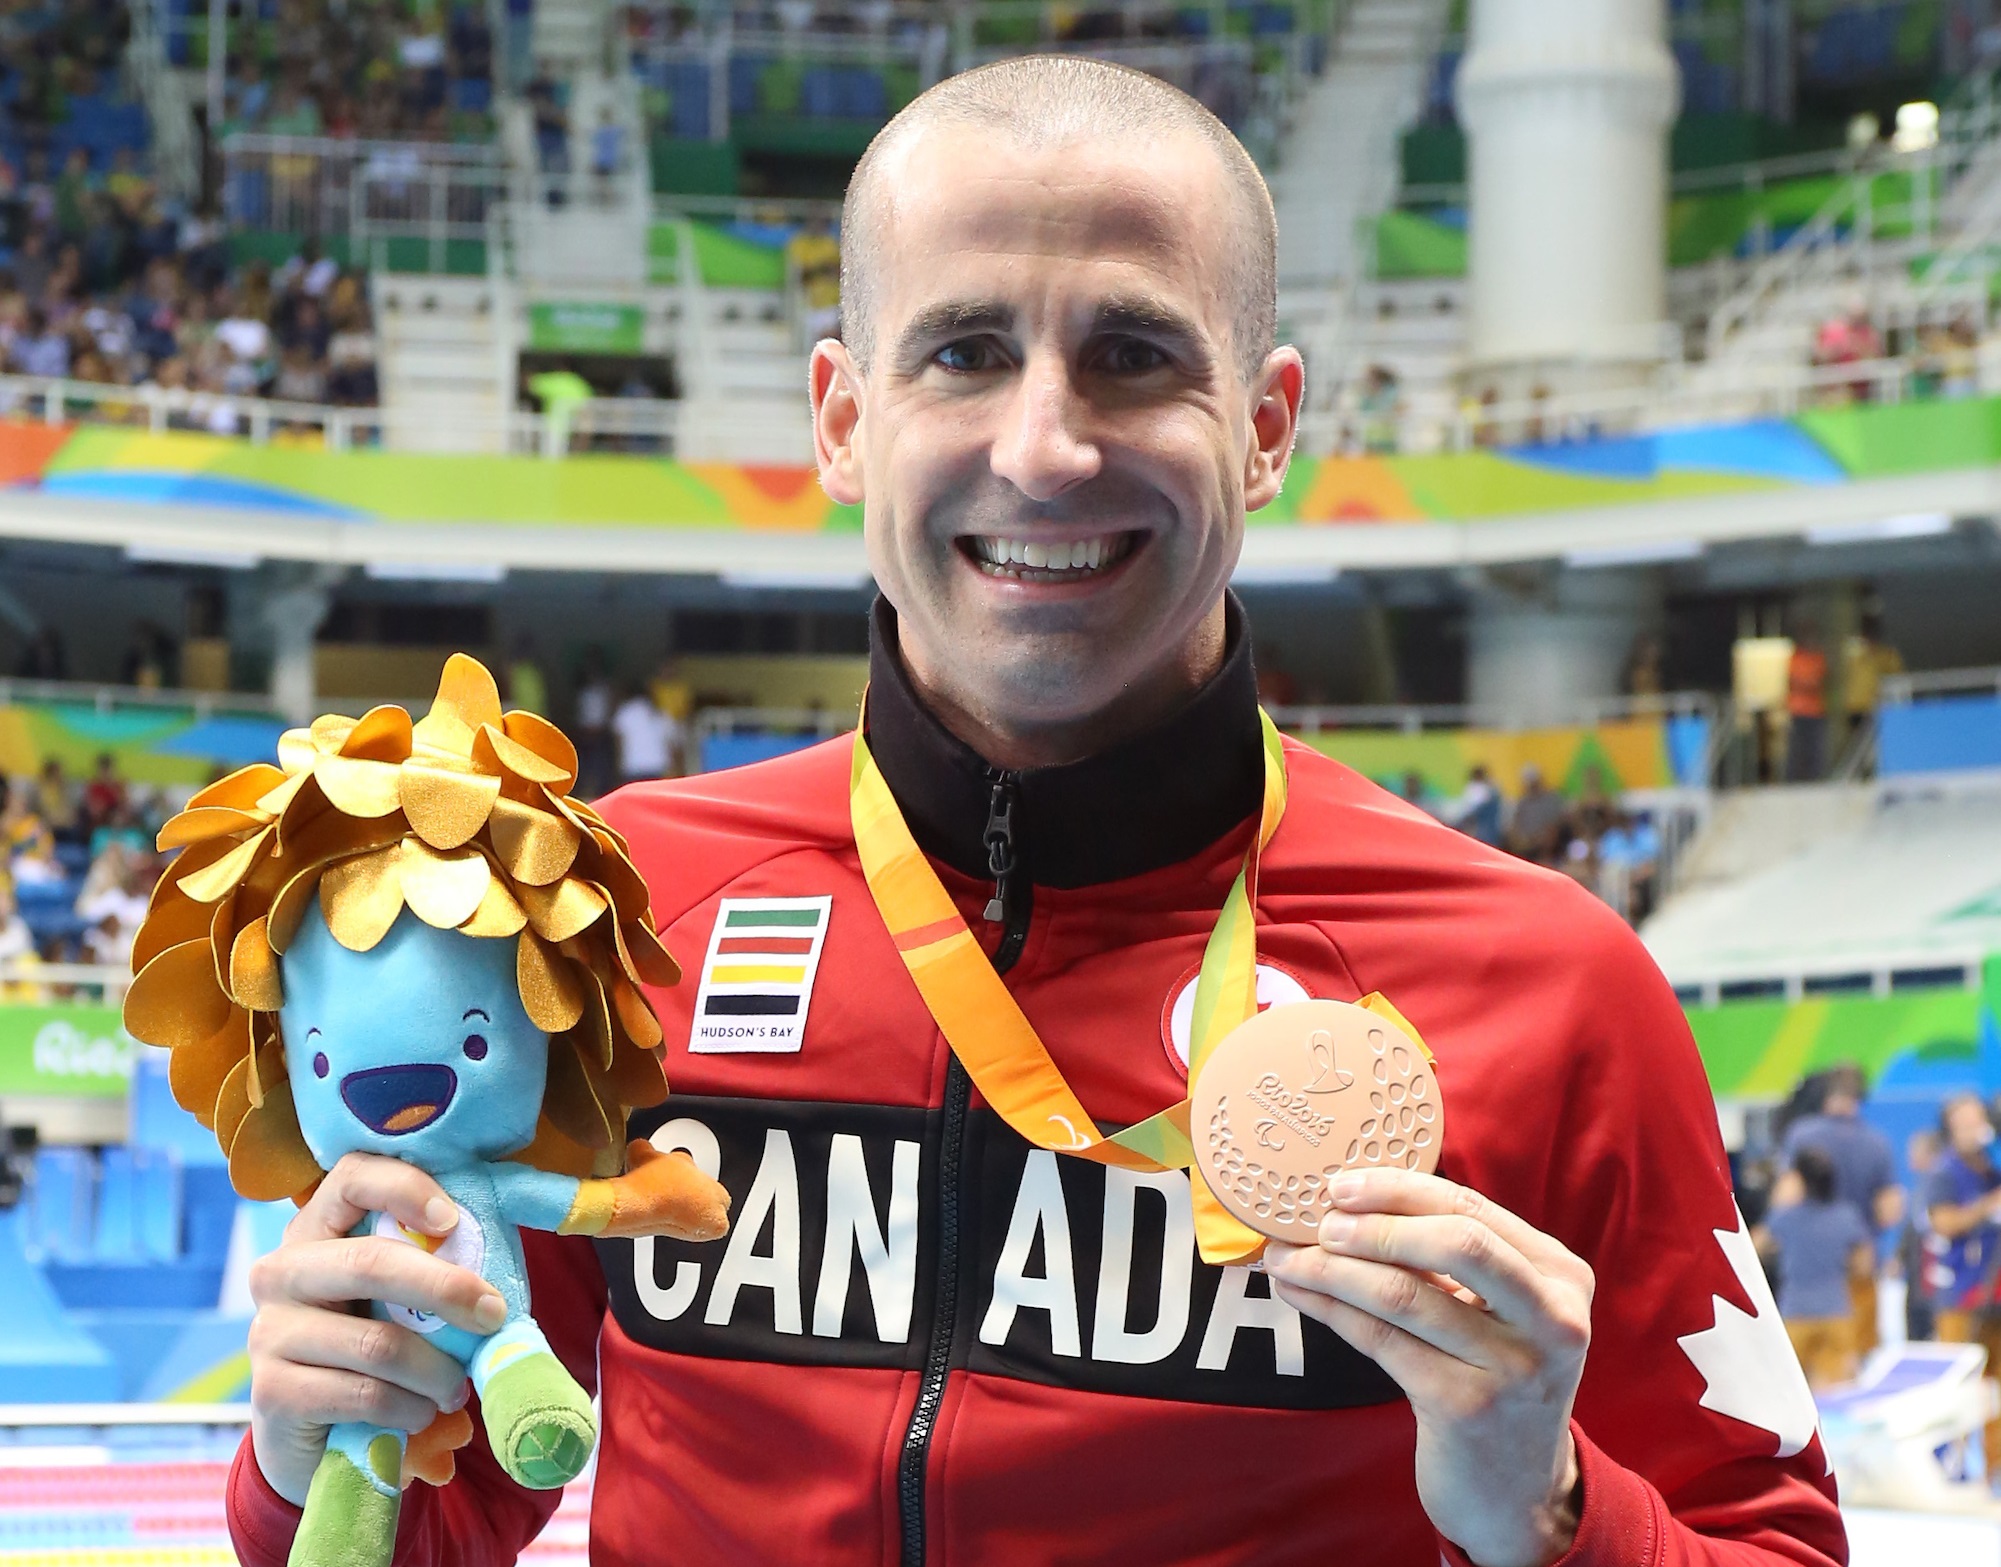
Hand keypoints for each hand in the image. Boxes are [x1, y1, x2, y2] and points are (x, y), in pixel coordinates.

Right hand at [246, 1153, 508, 1505]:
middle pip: (371, 1263)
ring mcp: (268, 1332)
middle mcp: (281, 1272)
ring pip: (377, 1343)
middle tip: (493, 1315)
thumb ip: (434, 1264)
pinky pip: (364, 1395)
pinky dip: (409, 1408)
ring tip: (455, 1387)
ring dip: (435, 1370)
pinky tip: (421, 1413)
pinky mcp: (270, 1392)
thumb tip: (514, 1249)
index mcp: (315, 1231)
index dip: (406, 1187)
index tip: (454, 1222)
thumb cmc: (372, 1349)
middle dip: (446, 1289)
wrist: (314, 1438)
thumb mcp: (398, 1299)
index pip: (351, 1177)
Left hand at [1264, 1169, 1591, 1566]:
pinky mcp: (1465, 1407)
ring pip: (1404, 1294)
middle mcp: (1553, 1319)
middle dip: (1375, 1225)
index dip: (1400, 1190)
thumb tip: (1355, 1200)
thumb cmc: (1494, 1379)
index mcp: (1562, 1277)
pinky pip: (1381, 1340)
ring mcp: (1513, 1367)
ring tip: (1287, 1256)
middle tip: (1318, 1221)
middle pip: (1455, 1243)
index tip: (1342, 1184)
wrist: (1515, 1491)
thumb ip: (1451, 1257)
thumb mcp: (1499, 1313)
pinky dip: (1331, 1309)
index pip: (1473, 1209)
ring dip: (1332, 1268)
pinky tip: (1300, 1293)